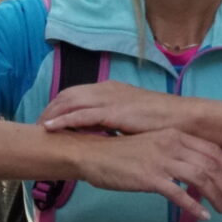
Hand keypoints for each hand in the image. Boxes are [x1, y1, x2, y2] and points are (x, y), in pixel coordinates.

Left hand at [42, 79, 184, 135]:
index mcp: (111, 88)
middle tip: (36, 124)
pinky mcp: (113, 112)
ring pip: (69, 103)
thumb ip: (115, 121)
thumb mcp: (133, 118)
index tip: (48, 118)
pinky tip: (51, 128)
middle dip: (50, 108)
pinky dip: (63, 120)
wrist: (184, 119)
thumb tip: (103, 132)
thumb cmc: (163, 121)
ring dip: (52, 114)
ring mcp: (109, 99)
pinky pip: (80, 115)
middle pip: (67, 95)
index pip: (77, 92)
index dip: (59, 104)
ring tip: (38, 127)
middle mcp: (106, 89)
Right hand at [65, 125, 221, 218]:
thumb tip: (193, 170)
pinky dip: (195, 207)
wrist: (92, 154)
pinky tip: (203, 217)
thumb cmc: (120, 153)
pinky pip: (180, 194)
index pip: (212, 150)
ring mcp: (161, 160)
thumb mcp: (152, 146)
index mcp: (174, 135)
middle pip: (211, 165)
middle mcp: (172, 144)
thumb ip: (174, 154)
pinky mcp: (150, 178)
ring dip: (217, 197)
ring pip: (201, 179)